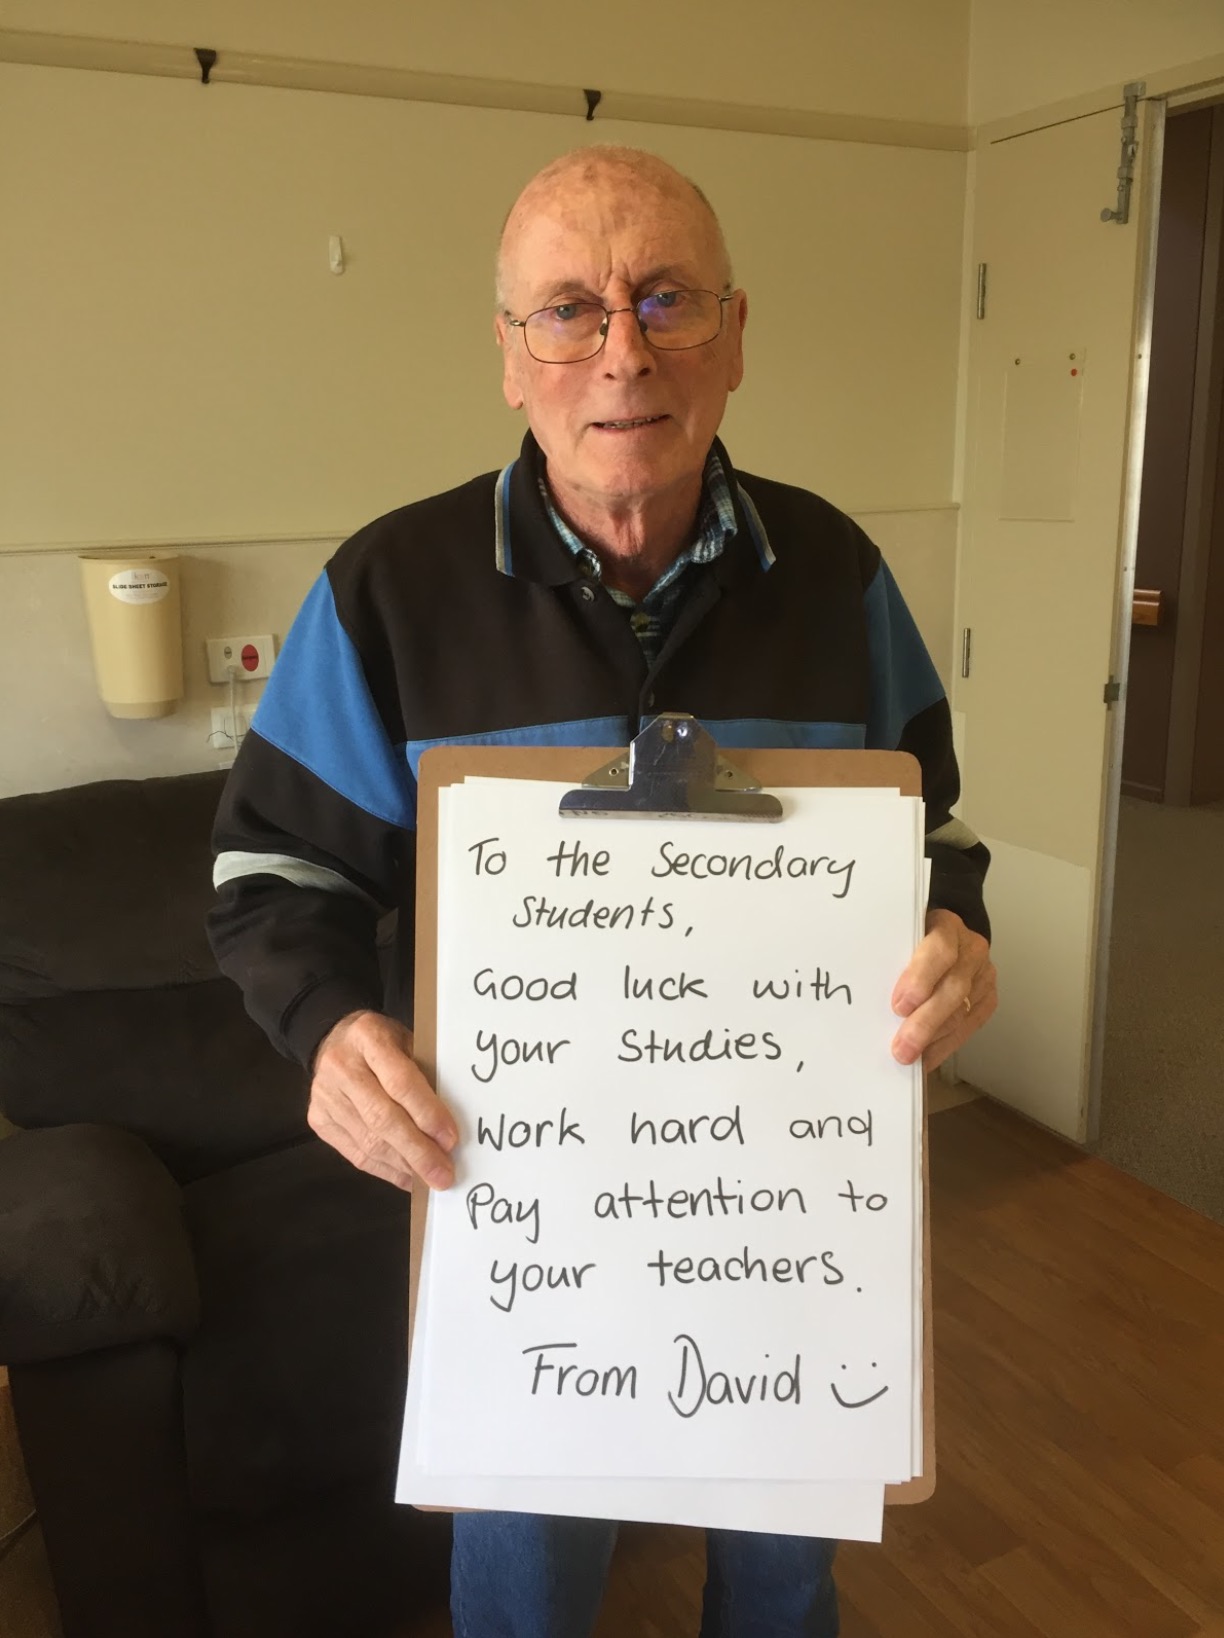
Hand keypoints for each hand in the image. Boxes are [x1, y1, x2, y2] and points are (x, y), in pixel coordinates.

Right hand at [308, 1010, 457, 1190]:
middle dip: (417, 1151)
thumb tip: (448, 1128)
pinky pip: (354, 1153)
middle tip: (443, 1176)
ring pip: (368, 1140)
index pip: (400, 1082)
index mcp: (368, 1036)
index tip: (451, 1140)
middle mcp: (341, 1065)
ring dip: (403, 1165)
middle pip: (382, 1117)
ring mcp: (324, 1095)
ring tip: (428, 1179)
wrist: (333, 1039)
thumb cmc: (382, 1042)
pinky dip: (385, 1170)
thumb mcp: (407, 1041)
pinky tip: (407, 1177)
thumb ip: (425, 1075)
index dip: (427, 1114)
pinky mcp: (317, 1119)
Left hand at [890, 909, 996, 1071]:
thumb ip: (891, 955)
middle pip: (953, 988)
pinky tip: (927, 1057)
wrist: (946, 934)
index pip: (939, 950)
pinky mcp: (988, 997)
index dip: (920, 979)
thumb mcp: (902, 934)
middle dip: (925, 1022)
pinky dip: (946, 1045)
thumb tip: (866, 995)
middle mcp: (971, 949)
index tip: (899, 1005)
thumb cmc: (914, 938)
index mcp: (946, 926)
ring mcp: (983, 974)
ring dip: (934, 1039)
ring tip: (910, 1057)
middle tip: (902, 1048)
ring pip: (962, 1012)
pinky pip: (970, 1026)